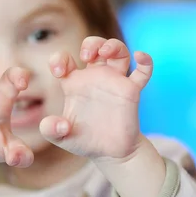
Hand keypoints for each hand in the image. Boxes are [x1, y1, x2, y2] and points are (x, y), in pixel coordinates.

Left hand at [39, 36, 152, 159]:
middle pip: (94, 47)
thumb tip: (60, 125)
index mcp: (74, 84)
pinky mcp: (131, 91)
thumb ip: (50, 130)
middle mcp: (94, 78)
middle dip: (91, 43)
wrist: (109, 153)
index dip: (59, 59)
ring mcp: (114, 82)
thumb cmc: (83, 141)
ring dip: (113, 46)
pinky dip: (145, 62)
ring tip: (105, 52)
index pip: (65, 60)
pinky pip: (143, 71)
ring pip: (118, 52)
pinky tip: (140, 56)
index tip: (59, 71)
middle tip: (86, 55)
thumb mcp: (60, 137)